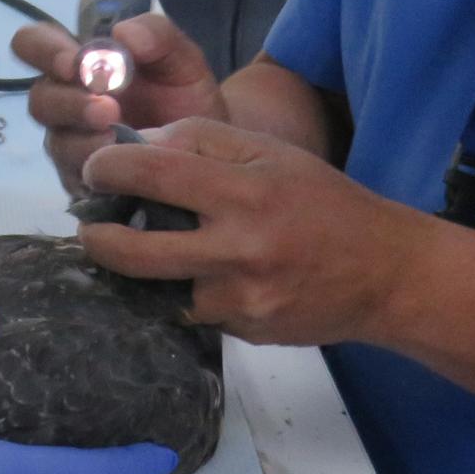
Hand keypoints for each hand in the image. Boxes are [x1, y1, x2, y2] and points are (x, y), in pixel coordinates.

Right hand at [12, 13, 227, 195]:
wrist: (211, 152)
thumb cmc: (185, 99)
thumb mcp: (181, 58)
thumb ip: (157, 35)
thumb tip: (121, 32)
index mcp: (80, 64)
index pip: (34, 45)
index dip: (43, 51)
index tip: (74, 63)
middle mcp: (66, 103)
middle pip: (39, 100)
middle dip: (69, 103)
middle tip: (107, 109)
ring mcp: (71, 145)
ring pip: (56, 142)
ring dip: (84, 139)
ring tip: (118, 139)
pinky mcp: (84, 182)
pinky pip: (76, 179)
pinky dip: (98, 172)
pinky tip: (123, 167)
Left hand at [76, 118, 435, 346]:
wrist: (386, 274)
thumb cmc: (323, 202)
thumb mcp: (271, 153)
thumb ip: (202, 141)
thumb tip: (137, 143)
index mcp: (244, 193)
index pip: (151, 174)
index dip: (108, 170)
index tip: (96, 170)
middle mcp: (237, 251)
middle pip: (133, 251)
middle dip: (96, 237)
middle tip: (88, 226)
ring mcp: (239, 300)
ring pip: (156, 289)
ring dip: (137, 270)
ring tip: (131, 249)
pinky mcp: (243, 332)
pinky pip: (191, 311)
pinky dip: (182, 292)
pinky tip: (192, 275)